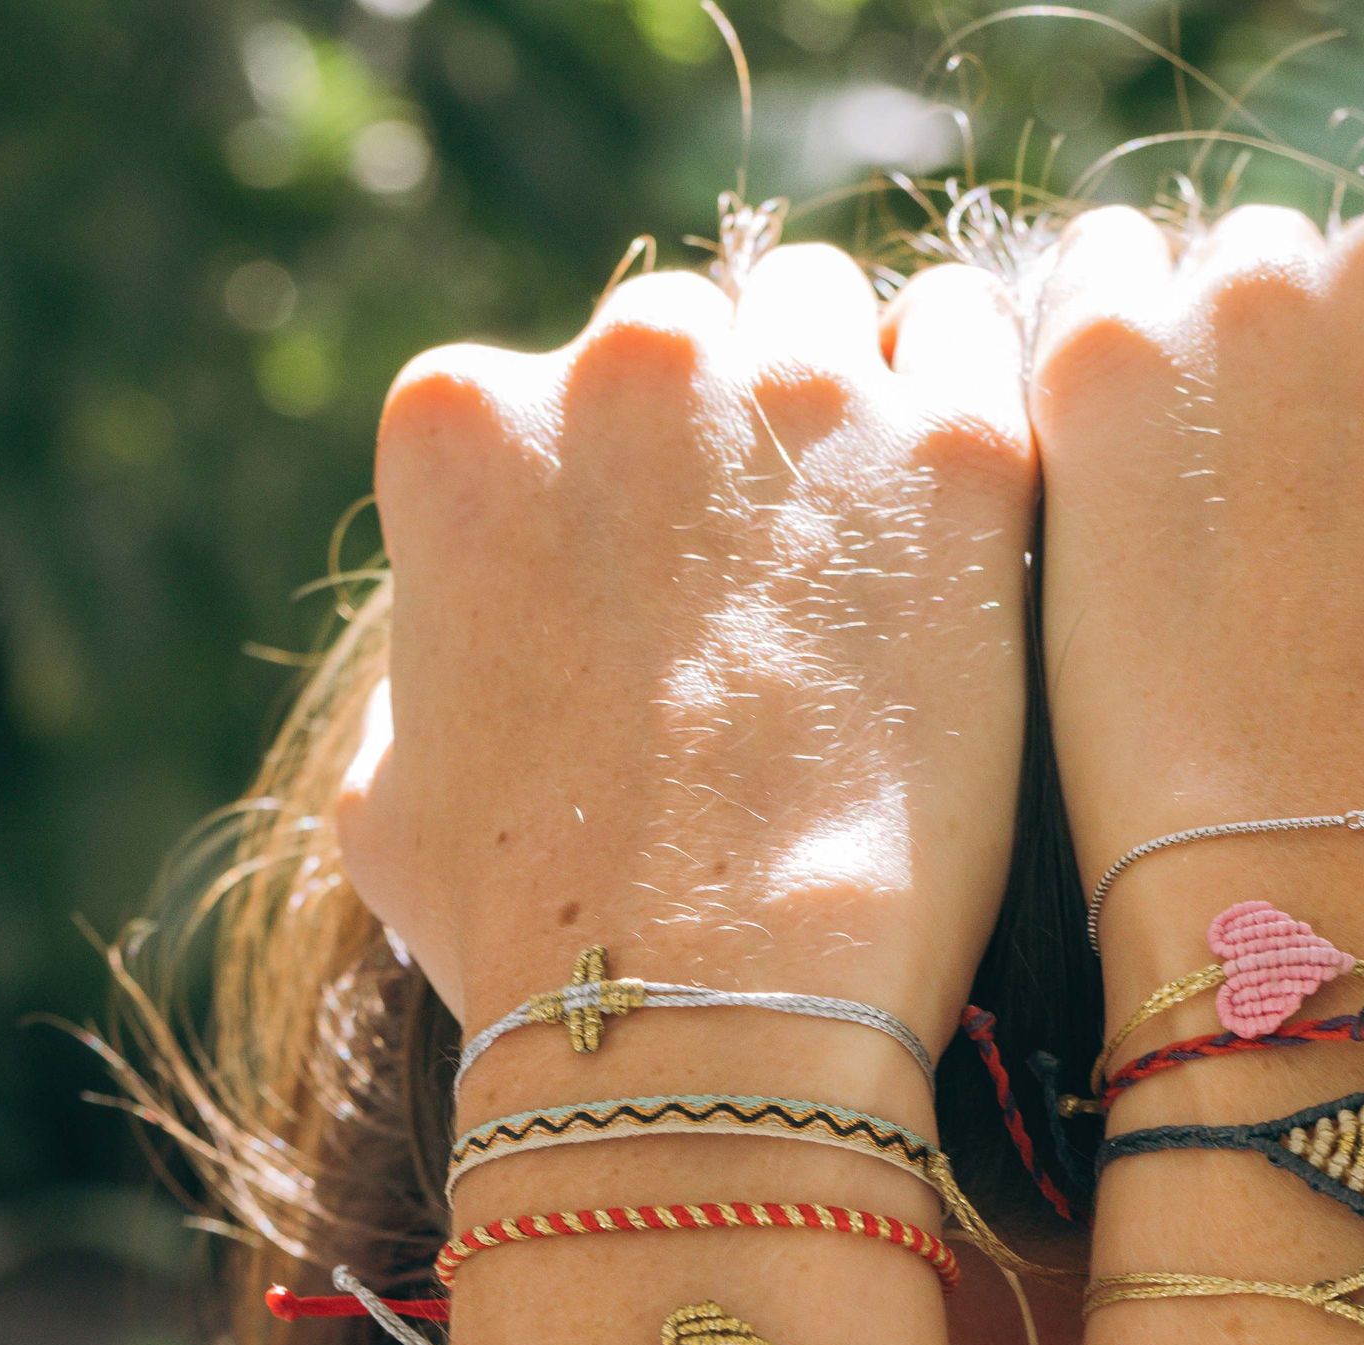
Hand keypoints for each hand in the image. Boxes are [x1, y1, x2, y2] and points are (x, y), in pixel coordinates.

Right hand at [338, 246, 1034, 1063]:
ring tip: (877, 555)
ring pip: (834, 324)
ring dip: (850, 410)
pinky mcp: (956, 451)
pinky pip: (974, 343)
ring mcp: (798, 392)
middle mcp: (625, 364)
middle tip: (782, 582)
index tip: (668, 586)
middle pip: (701, 343)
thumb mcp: (389, 803)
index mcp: (463, 427)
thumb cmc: (535, 930)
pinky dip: (970, 407)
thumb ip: (419, 678)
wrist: (714, 999)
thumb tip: (453, 664)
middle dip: (734, 439)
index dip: (621, 495)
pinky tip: (966, 513)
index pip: (559, 392)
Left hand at [1030, 203, 1363, 947]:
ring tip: (1200, 543)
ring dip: (1222, 379)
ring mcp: (1261, 304)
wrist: (1327, 921)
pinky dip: (1100, 384)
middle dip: (1347, 396)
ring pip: (1230, 288)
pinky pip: (1089, 300)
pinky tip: (1102, 489)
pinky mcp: (1108, 367)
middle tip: (1306, 552)